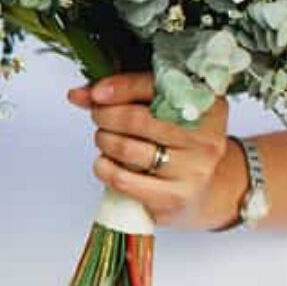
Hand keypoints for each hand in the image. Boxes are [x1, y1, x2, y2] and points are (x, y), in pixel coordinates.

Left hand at [69, 72, 239, 230]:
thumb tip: (79, 94)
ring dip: (103, 140)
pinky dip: (104, 168)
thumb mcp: (159, 111)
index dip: (120, 88)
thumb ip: (121, 96)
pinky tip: (107, 163)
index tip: (96, 93)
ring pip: (125, 149)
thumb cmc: (174, 143)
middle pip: (136, 119)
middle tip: (99, 116)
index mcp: (207, 105)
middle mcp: (205, 136)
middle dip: (105, 115)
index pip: (157, 88)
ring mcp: (192, 169)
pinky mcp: (173, 197)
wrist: (200, 191)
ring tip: (106, 139)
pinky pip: (122, 179)